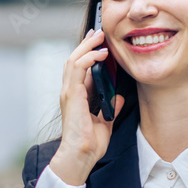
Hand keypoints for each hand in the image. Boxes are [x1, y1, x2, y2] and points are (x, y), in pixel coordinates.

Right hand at [49, 28, 124, 185]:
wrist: (81, 155)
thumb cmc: (90, 144)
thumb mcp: (105, 122)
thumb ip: (110, 108)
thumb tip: (118, 97)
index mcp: (76, 97)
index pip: (79, 69)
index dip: (88, 53)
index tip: (99, 43)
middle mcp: (69, 92)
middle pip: (74, 59)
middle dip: (86, 44)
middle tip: (99, 32)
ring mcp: (69, 92)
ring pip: (73, 60)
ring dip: (87, 46)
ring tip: (100, 37)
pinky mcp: (72, 95)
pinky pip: (77, 68)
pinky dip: (89, 57)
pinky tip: (101, 53)